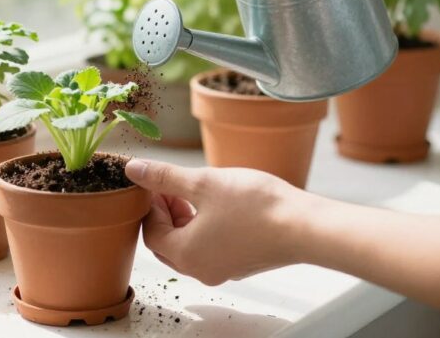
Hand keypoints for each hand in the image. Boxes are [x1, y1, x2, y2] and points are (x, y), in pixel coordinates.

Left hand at [125, 158, 313, 284]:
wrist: (305, 226)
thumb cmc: (256, 206)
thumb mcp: (203, 183)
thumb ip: (165, 177)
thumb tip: (134, 169)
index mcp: (185, 254)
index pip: (150, 232)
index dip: (150, 204)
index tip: (158, 181)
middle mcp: (201, 269)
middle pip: (167, 243)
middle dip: (165, 213)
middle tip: (173, 186)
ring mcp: (222, 270)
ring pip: (189, 246)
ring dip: (185, 220)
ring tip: (196, 192)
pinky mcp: (241, 264)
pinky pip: (210, 249)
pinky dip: (205, 228)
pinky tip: (219, 205)